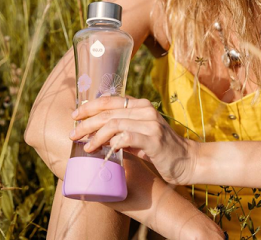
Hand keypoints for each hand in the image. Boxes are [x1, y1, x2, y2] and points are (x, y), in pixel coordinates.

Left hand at [69, 96, 197, 185]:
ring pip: (114, 123)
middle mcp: (145, 109)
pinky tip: (103, 151)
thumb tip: (94, 129)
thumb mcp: (140, 132)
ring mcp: (150, 123)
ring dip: (95, 135)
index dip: (90, 106)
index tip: (75, 116)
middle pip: (109, 112)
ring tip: (85, 146)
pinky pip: (126, 137)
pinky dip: (111, 143)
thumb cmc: (160, 148)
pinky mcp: (153, 139)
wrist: (186, 160)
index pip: (110, 100)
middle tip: (73, 134)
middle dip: (87, 123)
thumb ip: (122, 127)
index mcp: (141, 105)